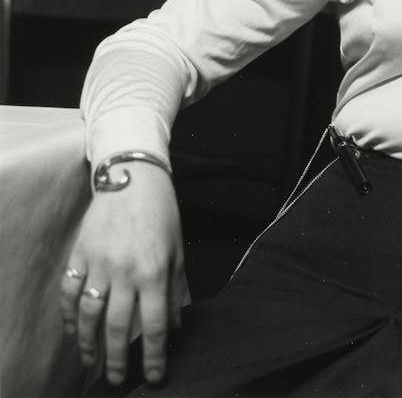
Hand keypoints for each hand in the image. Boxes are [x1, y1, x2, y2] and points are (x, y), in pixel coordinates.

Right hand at [59, 162, 185, 386]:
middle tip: (116, 379)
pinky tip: (74, 330)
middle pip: (118, 328)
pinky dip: (70, 315)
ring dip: (89, 343)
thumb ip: (175, 289)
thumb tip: (173, 326)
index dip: (154, 356)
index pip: (154, 325)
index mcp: (155, 272)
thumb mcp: (177, 251)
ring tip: (92, 361)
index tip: (154, 377)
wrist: (134, 179)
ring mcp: (99, 264)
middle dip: (117, 359)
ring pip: (89, 315)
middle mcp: (126, 272)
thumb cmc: (162, 215)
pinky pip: (70, 293)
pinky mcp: (80, 255)